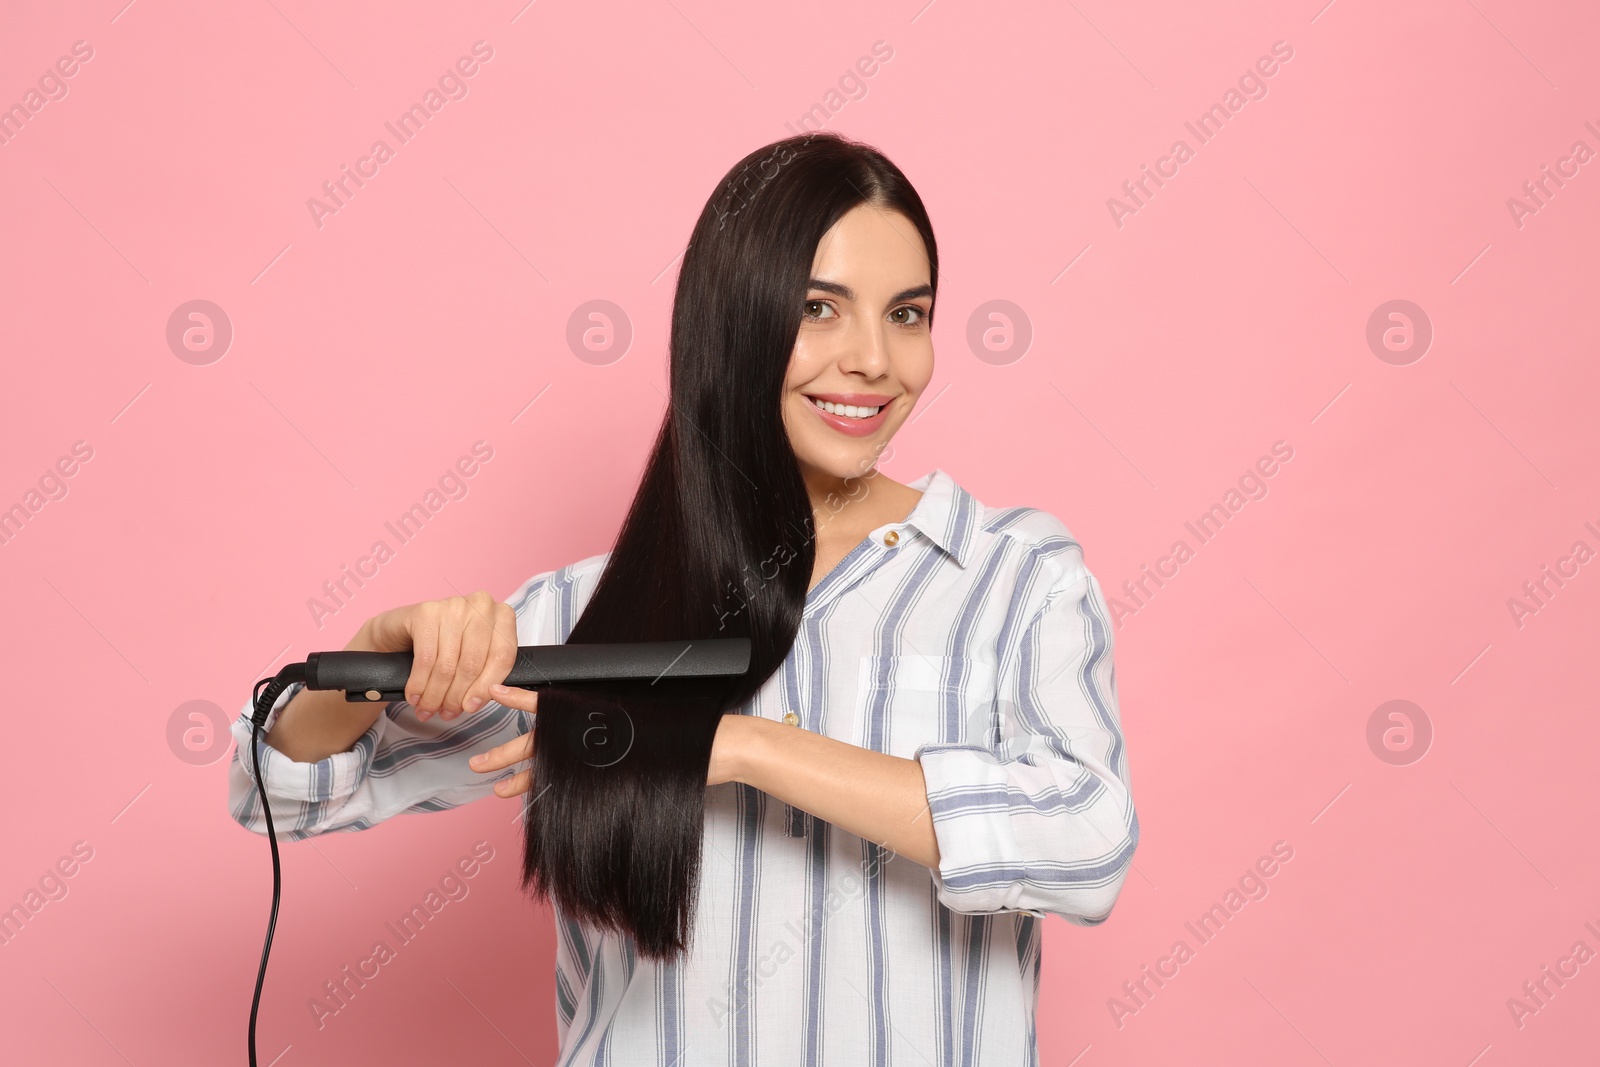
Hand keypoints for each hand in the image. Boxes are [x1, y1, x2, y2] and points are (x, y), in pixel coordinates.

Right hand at [363, 590, 517, 720]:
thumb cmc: (445, 646)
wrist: (402, 630)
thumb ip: (483, 675)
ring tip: (427, 710)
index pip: (503, 656)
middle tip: (446, 713)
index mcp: (501, 615)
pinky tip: (414, 697)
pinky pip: (425, 659)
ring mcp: (453, 605)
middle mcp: (481, 605)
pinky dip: (419, 684)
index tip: (471, 707)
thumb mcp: (471, 658)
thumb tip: (474, 703)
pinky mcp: (426, 611)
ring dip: (436, 695)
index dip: (486, 688)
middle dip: (457, 696)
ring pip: (448, 664)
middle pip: (473, 663)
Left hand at [469, 689, 756, 795]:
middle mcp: (593, 730)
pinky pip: (570, 788)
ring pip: (547, 768)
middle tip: (476, 763)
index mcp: (598, 708)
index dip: (519, 698)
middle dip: (504, 753)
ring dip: (517, 779)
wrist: (714, 744)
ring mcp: (599, 755)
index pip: (550, 701)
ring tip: (493, 787)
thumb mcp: (641, 712)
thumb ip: (610, 717)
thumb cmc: (683, 727)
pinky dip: (547, 794)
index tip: (494, 693)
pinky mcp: (609, 778)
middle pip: (537, 742)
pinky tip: (528, 799)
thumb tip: (589, 722)